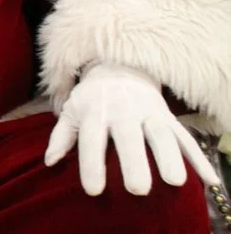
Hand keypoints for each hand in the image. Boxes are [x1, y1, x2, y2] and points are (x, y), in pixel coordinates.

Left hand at [44, 63, 220, 195]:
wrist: (119, 67)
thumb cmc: (91, 98)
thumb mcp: (71, 110)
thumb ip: (61, 136)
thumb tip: (49, 161)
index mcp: (95, 111)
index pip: (92, 140)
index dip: (92, 164)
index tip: (94, 190)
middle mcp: (122, 111)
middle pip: (129, 137)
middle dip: (134, 161)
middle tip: (138, 190)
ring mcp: (148, 112)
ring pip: (161, 134)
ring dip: (170, 157)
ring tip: (175, 182)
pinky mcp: (168, 116)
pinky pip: (185, 137)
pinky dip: (198, 157)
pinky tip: (209, 180)